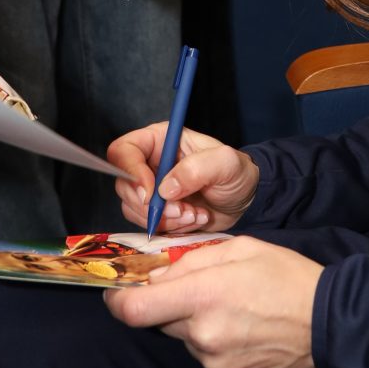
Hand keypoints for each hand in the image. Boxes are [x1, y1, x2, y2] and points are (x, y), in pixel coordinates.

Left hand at [108, 236, 321, 367]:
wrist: (332, 323)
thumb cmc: (288, 277)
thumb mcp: (242, 248)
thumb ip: (192, 260)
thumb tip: (157, 276)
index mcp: (204, 295)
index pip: (135, 310)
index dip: (118, 300)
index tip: (118, 292)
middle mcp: (204, 335)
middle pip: (164, 321)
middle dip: (176, 305)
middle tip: (208, 292)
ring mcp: (216, 366)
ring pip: (189, 341)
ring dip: (201, 326)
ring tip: (240, 313)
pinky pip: (209, 363)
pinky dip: (219, 349)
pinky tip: (247, 335)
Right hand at [109, 120, 259, 233]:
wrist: (245, 200)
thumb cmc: (236, 172)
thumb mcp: (225, 163)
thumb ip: (196, 169)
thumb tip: (165, 189)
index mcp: (159, 140)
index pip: (124, 151)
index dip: (130, 172)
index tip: (150, 194)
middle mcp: (150, 163)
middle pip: (124, 185)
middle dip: (152, 205)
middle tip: (182, 210)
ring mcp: (151, 188)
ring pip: (134, 208)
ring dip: (164, 218)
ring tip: (195, 214)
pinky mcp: (157, 211)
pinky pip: (148, 223)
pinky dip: (170, 227)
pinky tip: (195, 219)